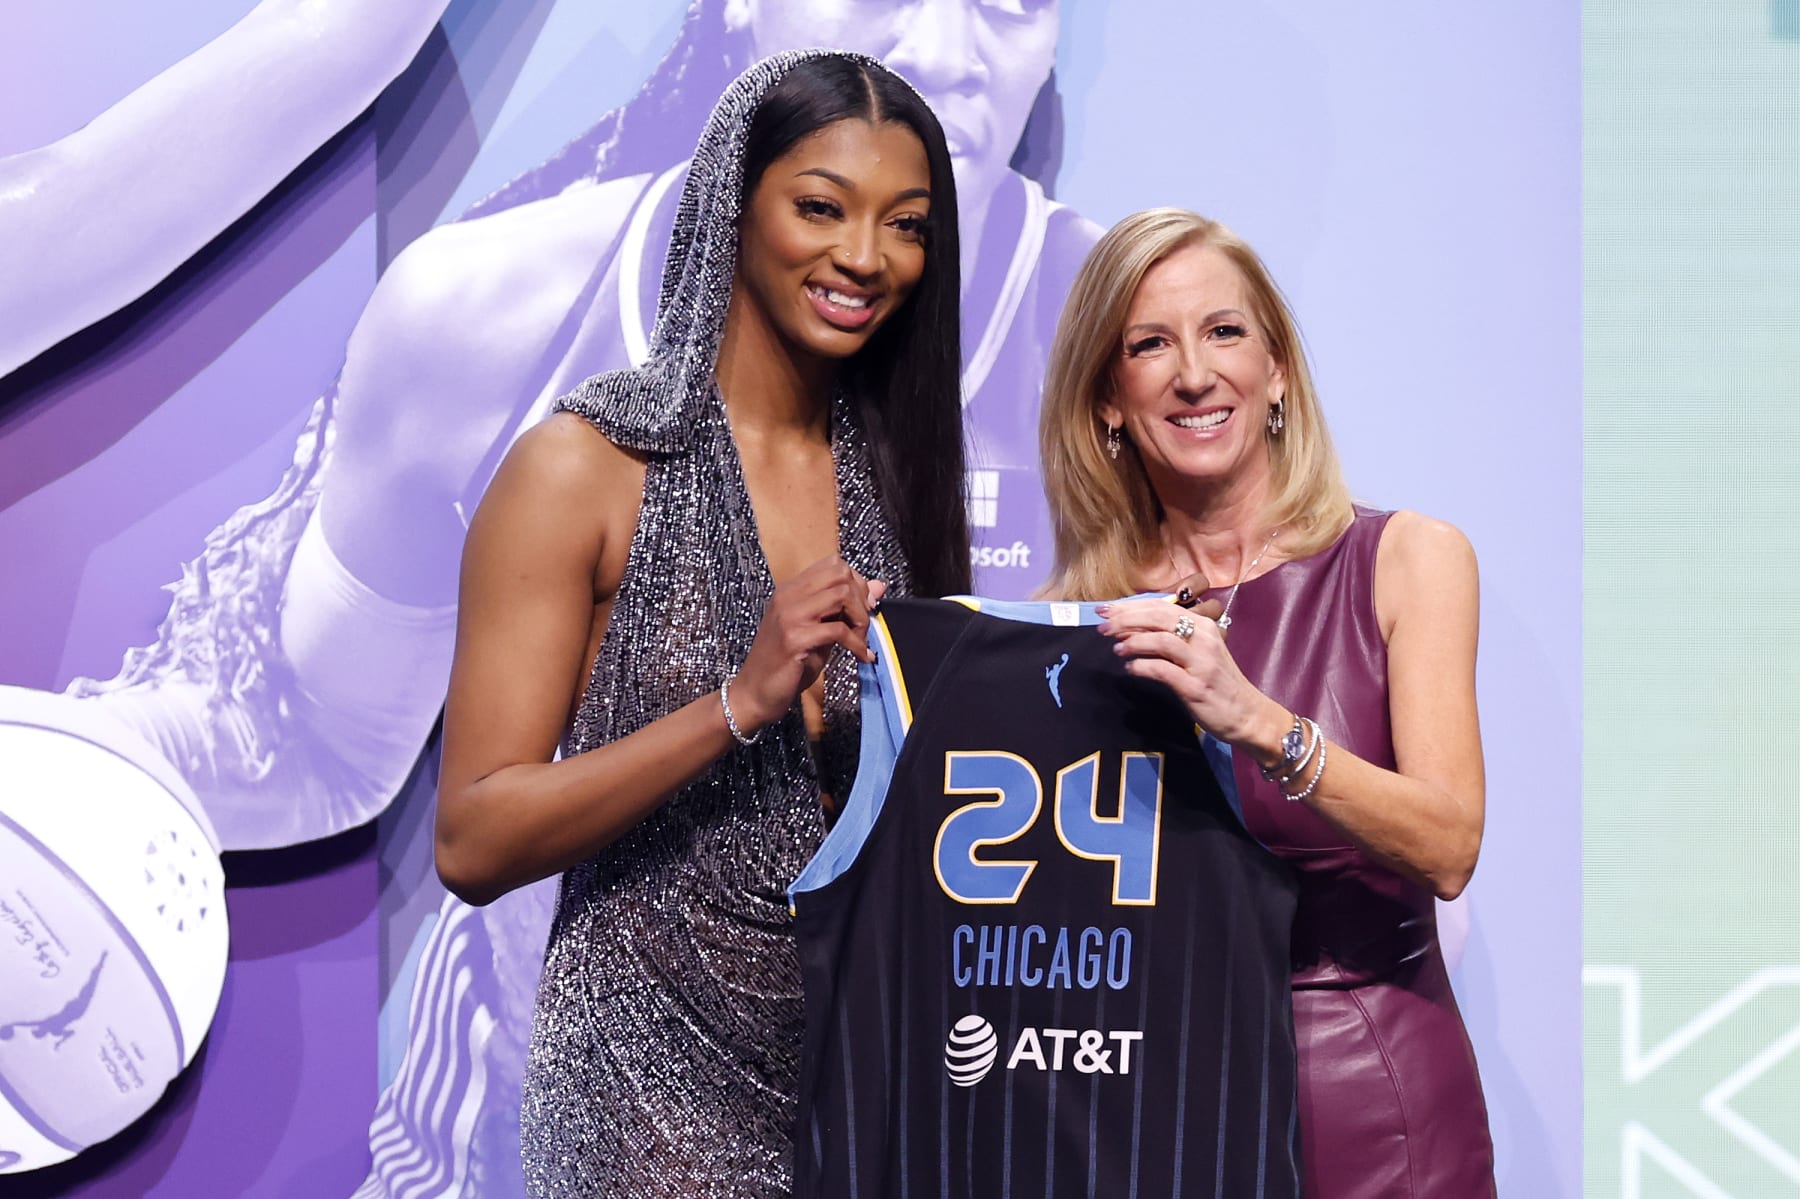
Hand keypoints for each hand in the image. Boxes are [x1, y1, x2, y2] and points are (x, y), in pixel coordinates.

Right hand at [731, 557, 886, 732]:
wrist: (755, 693)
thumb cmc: (785, 664)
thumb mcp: (819, 631)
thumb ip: (844, 609)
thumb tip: (879, 587)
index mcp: (790, 591)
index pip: (833, 564)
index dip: (857, 582)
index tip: (865, 606)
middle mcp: (788, 597)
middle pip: (839, 574)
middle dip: (861, 598)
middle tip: (863, 625)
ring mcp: (789, 616)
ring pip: (841, 595)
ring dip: (860, 619)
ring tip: (860, 640)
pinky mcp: (794, 638)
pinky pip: (838, 630)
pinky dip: (857, 644)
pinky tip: (861, 656)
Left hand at [1095, 593, 1284, 752]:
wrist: (1247, 714)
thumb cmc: (1218, 682)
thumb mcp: (1200, 652)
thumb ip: (1173, 637)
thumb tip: (1133, 628)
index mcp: (1203, 625)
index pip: (1161, 606)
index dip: (1130, 606)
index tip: (1106, 609)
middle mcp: (1204, 638)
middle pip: (1158, 617)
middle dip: (1125, 619)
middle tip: (1102, 627)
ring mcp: (1201, 662)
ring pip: (1161, 640)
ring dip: (1133, 642)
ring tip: (1117, 649)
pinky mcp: (1195, 686)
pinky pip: (1163, 670)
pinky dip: (1142, 667)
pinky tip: (1131, 669)